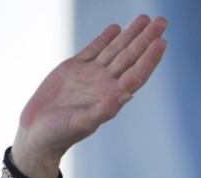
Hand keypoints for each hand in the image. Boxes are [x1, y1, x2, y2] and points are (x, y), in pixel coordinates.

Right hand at [11, 15, 167, 177]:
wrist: (38, 133)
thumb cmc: (61, 134)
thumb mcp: (83, 123)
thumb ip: (104, 110)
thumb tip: (126, 96)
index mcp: (112, 97)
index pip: (137, 73)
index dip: (150, 58)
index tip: (162, 41)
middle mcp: (106, 84)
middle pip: (131, 57)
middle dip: (146, 39)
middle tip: (161, 21)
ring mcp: (91, 75)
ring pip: (115, 49)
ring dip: (130, 34)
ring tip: (146, 19)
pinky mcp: (73, 68)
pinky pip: (93, 49)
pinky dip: (105, 38)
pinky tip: (117, 28)